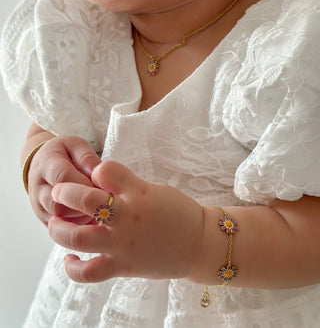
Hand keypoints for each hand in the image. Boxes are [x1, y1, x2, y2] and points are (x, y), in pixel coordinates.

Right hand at [28, 136, 100, 224]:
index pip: (63, 178)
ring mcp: (39, 206)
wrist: (43, 163)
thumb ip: (87, 158)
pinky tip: (93, 217)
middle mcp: (38, 188)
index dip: (86, 186)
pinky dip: (79, 226)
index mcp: (47, 165)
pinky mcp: (45, 220)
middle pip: (58, 205)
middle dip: (85, 205)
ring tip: (99, 209)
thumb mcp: (76, 146)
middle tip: (103, 202)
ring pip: (60, 221)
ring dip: (83, 217)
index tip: (104, 187)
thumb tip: (98, 173)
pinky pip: (62, 230)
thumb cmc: (65, 154)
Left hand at [49, 161, 203, 282]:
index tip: (94, 176)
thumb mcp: (155, 190)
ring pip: (78, 238)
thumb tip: (98, 183)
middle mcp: (127, 216)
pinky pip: (89, 273)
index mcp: (138, 192)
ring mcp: (123, 244)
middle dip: (64, 192)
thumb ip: (127, 186)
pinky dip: (73, 267)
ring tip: (54, 223)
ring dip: (58, 229)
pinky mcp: (123, 266)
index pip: (104, 169)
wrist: (200, 244)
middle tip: (59, 192)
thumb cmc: (179, 212)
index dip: (94, 169)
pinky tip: (69, 258)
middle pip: (84, 199)